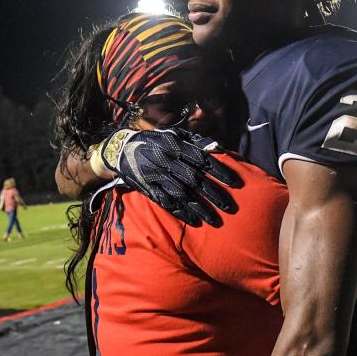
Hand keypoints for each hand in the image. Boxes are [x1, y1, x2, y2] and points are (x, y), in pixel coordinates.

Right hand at [93, 127, 241, 226]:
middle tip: (230, 207)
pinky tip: (194, 221)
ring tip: (215, 220)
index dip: (220, 171)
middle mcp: (167, 161)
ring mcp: (157, 176)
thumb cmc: (155, 141)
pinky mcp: (149, 189)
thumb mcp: (174, 134)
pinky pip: (166, 203)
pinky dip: (180, 213)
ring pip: (182, 195)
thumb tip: (219, 148)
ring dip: (200, 208)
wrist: (121, 149)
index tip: (235, 183)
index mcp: (176, 146)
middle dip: (214, 195)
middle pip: (196, 180)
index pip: (203, 160)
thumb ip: (196, 141)